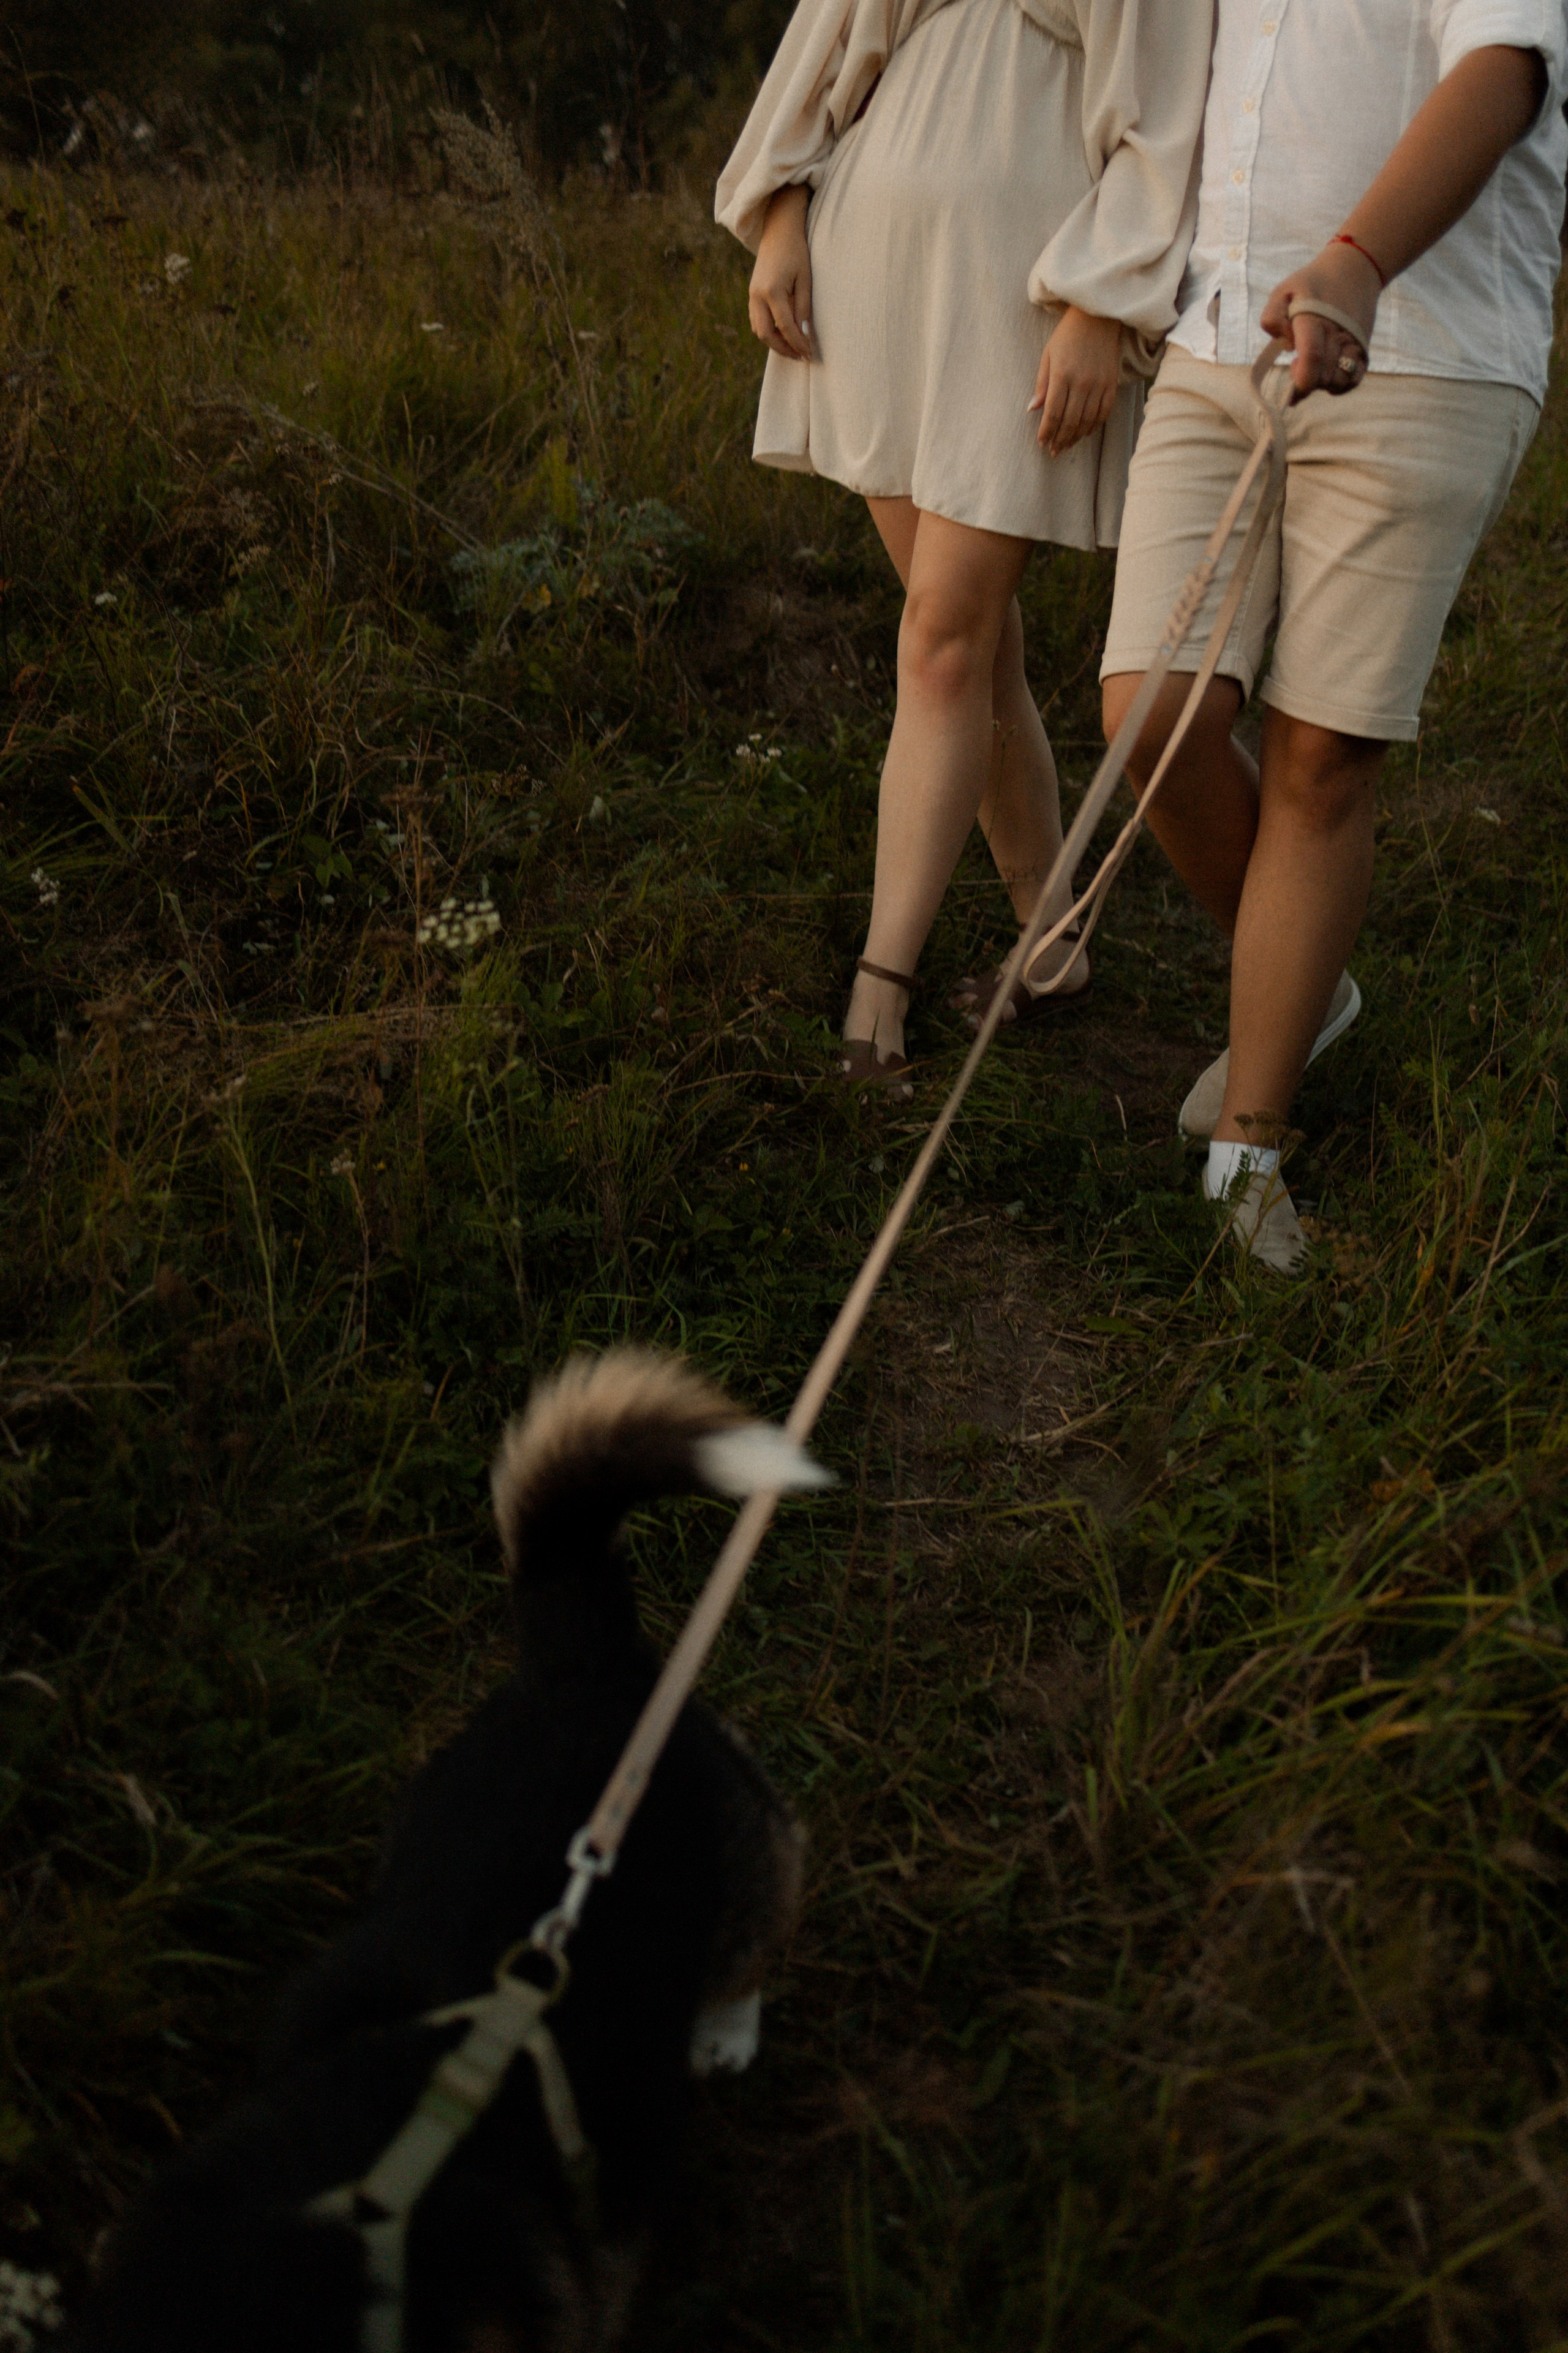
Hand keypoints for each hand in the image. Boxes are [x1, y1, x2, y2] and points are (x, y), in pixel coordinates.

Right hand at [748, 186, 813, 360]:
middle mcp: (757, 296)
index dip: (798, 343)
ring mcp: (752, 295)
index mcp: (772, 291)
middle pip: (766, 335)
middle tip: (800, 356)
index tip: (809, 354)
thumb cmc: (797, 252)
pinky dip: (769, 331)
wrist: (779, 231)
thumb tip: (804, 334)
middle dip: (783, 349)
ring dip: (775, 342)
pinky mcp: (752, 294)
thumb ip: (804, 307)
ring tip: (793, 347)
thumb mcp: (806, 279)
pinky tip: (783, 333)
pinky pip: (757, 321)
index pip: (786, 327)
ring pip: (759, 330)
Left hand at [1028, 307, 1120, 455]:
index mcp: (1062, 375)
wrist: (1098, 316)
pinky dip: (1094, 426)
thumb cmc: (1068, 335)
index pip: (1053, 413)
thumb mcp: (1048, 355)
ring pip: (1086, 420)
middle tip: (1053, 451)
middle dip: (1059, 439)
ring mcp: (1099, 384)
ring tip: (1066, 445)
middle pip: (1069, 421)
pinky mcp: (1112, 383)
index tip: (1041, 442)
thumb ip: (1041, 383)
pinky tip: (1085, 433)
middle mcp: (1082, 382)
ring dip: (1075, 437)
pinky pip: (1104, 412)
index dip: (1047, 431)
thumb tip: (1033, 409)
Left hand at [1261, 240, 1379, 398]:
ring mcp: (1353, 343)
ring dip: (1321, 384)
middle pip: (1323, 376)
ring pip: (1339, 382)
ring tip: (1312, 368)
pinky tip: (1326, 374)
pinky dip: (1338, 385)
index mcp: (1315, 319)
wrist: (1354, 270)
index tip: (1291, 370)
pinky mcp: (1363, 350)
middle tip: (1296, 366)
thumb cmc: (1311, 284)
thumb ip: (1273, 317)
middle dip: (1305, 383)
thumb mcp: (1283, 291)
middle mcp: (1337, 334)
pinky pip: (1353, 380)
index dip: (1300, 377)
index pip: (1312, 357)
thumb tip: (1287, 345)